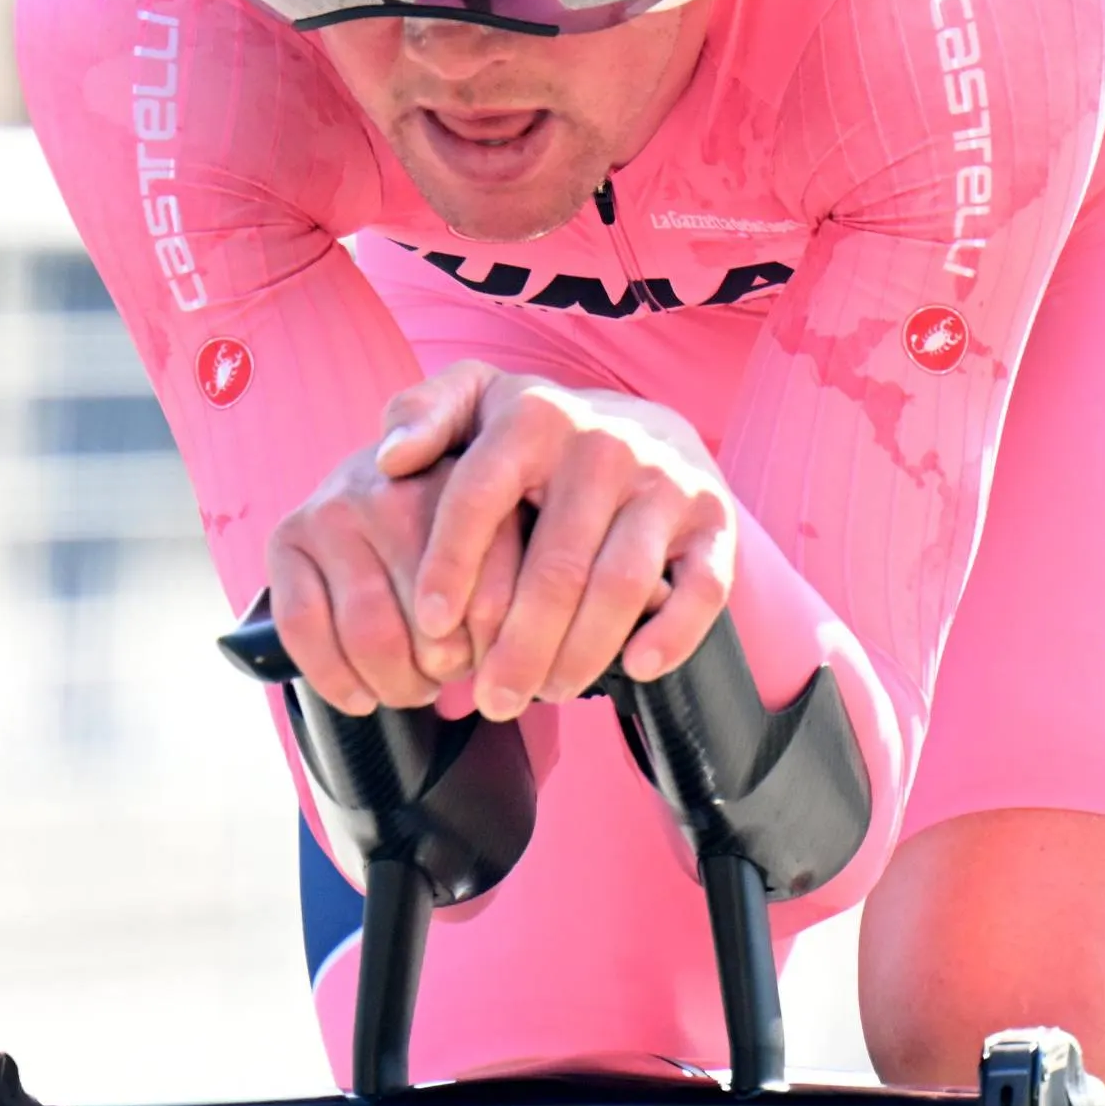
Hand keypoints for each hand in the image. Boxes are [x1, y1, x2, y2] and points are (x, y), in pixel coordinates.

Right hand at [264, 424, 516, 716]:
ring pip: (367, 636)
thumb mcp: (503, 528)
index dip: (491, 652)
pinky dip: (335, 679)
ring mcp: (333, 513)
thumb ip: (516, 573)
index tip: (492, 664)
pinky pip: (304, 630)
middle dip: (442, 673)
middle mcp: (391, 492)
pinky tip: (360, 697)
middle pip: (427, 626)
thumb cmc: (456, 523)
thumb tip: (512, 655)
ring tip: (411, 687)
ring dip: (396, 684)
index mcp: (460, 488)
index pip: (487, 601)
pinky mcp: (286, 539)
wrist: (388, 471)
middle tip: (446, 678)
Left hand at [382, 360, 735, 722]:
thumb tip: (390, 458)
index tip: (431, 629)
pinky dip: (671, 635)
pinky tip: (635, 669)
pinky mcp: (714, 520)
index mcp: (534, 416)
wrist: (650, 427)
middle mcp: (604, 443)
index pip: (479, 497)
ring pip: (620, 586)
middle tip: (490, 701)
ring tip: (545, 695)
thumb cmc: (541, 438)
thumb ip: (422, 414)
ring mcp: (665, 481)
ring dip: (579, 655)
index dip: (450, 568)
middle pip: (554, 565)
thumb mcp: (477, 405)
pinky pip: (701, 589)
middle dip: (517, 646)